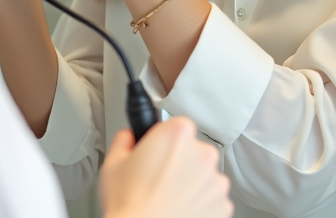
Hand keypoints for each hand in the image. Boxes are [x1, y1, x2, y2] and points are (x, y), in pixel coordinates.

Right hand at [100, 118, 232, 217]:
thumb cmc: (130, 206)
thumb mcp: (113, 163)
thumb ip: (124, 139)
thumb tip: (129, 137)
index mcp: (178, 135)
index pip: (176, 126)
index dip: (163, 140)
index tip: (156, 153)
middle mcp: (203, 154)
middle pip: (193, 150)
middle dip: (178, 161)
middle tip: (156, 179)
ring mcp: (215, 181)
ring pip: (203, 176)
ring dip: (190, 184)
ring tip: (166, 198)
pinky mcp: (223, 206)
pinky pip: (211, 199)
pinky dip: (200, 204)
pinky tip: (179, 210)